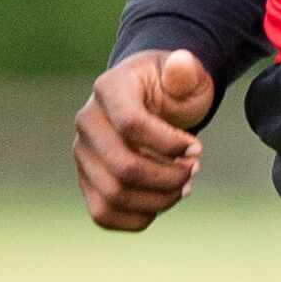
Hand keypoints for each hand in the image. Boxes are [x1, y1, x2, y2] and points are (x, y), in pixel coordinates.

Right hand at [75, 48, 216, 231]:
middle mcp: (87, 122)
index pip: (132, 125)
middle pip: (123, 168)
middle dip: (169, 177)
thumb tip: (182, 62)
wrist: (153, 97)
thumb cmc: (173, 85)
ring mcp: (83, 154)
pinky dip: (138, 218)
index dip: (170, 143)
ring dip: (158, 200)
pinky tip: (163, 202)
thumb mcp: (186, 72)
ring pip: (113, 196)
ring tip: (183, 186)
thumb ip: (186, 70)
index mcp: (109, 88)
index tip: (197, 147)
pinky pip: (103, 214)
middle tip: (194, 169)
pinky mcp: (87, 179)